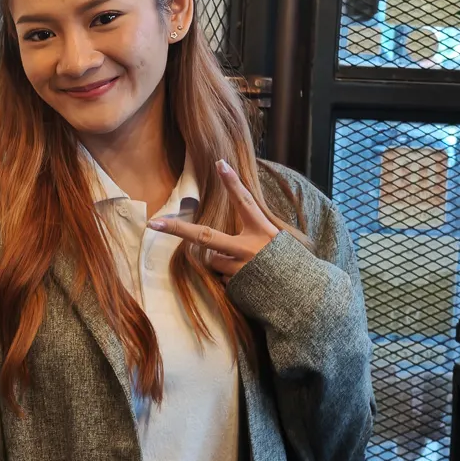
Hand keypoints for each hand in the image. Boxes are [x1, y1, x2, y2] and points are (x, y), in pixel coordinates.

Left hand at [147, 160, 279, 276]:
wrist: (304, 297)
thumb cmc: (291, 264)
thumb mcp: (278, 240)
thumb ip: (254, 231)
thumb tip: (227, 233)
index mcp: (263, 231)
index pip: (245, 202)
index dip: (232, 183)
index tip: (219, 164)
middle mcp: (249, 249)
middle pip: (206, 237)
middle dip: (178, 230)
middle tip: (154, 224)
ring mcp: (240, 269)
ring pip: (214, 260)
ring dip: (224, 262)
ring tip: (248, 268)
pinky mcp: (236, 287)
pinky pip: (223, 278)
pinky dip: (231, 278)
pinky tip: (250, 282)